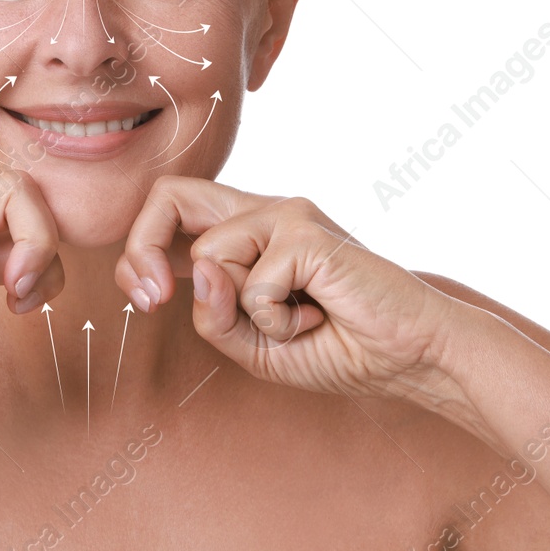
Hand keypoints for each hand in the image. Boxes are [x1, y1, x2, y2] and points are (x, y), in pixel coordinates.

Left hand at [116, 176, 457, 402]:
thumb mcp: (254, 346)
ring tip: (297, 320)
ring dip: (243, 313)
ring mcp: (285, 215)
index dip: (138, 249)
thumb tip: (200, 269)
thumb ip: (213, 316)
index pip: (169, 208)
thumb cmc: (338, 346)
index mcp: (245, 232)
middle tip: (154, 300)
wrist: (410, 356)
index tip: (148, 299)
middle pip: (169, 194)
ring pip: (210, 256)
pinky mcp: (306, 232)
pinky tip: (319, 316)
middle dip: (142, 248)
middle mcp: (261, 211)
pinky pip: (252, 285)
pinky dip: (277, 320)